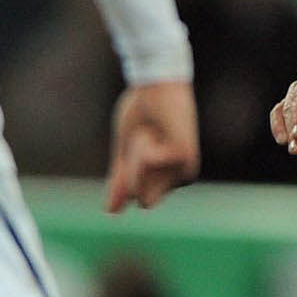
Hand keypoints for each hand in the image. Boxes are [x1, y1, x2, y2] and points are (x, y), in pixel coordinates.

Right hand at [104, 80, 198, 211]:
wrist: (155, 84)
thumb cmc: (141, 113)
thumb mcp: (125, 152)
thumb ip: (120, 181)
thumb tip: (110, 212)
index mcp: (168, 177)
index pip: (138, 198)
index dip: (127, 175)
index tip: (137, 145)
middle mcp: (181, 178)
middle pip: (142, 199)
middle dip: (133, 172)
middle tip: (143, 140)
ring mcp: (186, 170)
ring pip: (144, 187)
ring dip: (137, 158)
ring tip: (151, 133)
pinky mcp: (186, 158)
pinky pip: (148, 165)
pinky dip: (144, 146)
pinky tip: (159, 129)